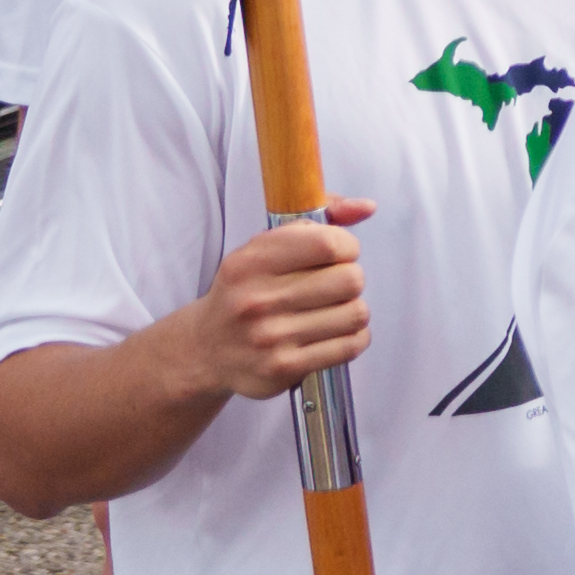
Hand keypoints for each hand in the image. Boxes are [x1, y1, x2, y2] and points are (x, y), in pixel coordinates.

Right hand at [177, 205, 373, 399]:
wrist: (207, 348)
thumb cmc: (247, 290)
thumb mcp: (266, 247)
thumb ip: (318, 218)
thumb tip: (367, 206)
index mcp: (250, 262)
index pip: (329, 243)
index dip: (346, 247)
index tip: (337, 255)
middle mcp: (256, 300)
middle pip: (351, 279)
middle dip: (349, 280)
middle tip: (331, 286)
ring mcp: (269, 337)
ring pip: (357, 313)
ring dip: (352, 310)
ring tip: (329, 311)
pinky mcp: (284, 368)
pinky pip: (351, 345)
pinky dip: (352, 337)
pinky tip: (330, 333)